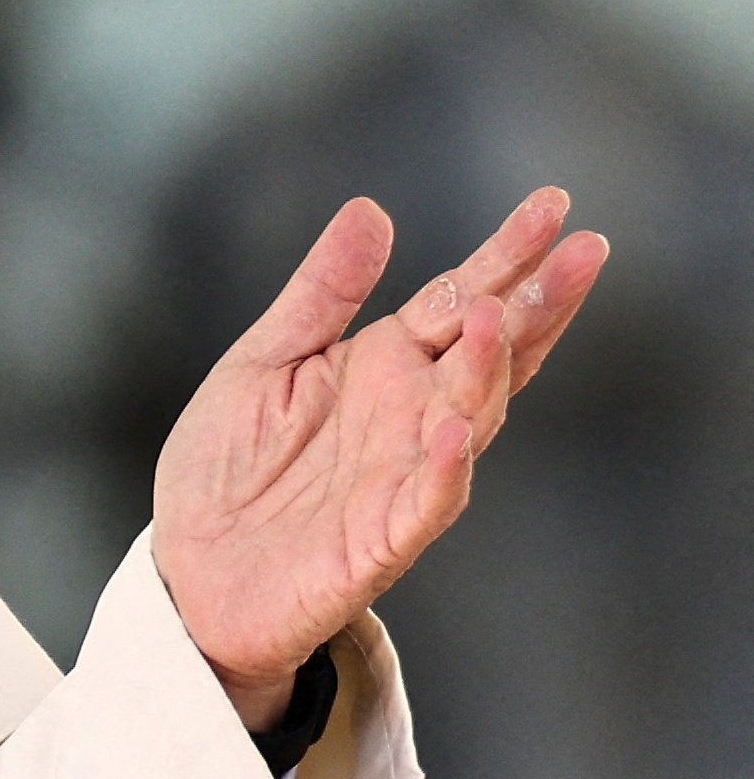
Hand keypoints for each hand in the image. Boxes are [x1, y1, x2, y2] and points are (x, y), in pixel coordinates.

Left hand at [154, 187, 606, 724]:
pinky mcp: (381, 540)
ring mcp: (404, 476)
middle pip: (489, 352)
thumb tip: (372, 211)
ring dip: (485, 371)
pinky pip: (426, 501)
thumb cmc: (230, 469)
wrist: (193, 573)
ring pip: (469, 417)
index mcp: (384, 366)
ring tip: (498, 316)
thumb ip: (320, 294)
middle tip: (585, 250)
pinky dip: (445, 467)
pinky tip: (455, 427)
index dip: (507, 256)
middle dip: (536, 304)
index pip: (460, 300)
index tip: (552, 204)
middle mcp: (410, 416)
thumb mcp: (263, 361)